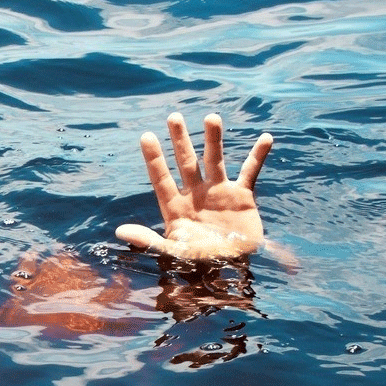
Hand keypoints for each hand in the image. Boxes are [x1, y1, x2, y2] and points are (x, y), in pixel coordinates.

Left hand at [116, 113, 272, 260]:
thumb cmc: (198, 262)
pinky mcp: (242, 196)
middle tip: (174, 116)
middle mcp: (195, 194)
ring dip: (214, 139)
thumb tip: (119, 231)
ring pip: (215, 159)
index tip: (146, 135)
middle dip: (180, 139)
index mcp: (175, 207)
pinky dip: (258, 156)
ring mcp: (218, 192)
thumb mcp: (173, 252)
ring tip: (211, 117)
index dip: (154, 158)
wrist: (231, 269)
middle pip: (186, 162)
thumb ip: (148, 240)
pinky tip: (266, 138)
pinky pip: (250, 171)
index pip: (161, 178)